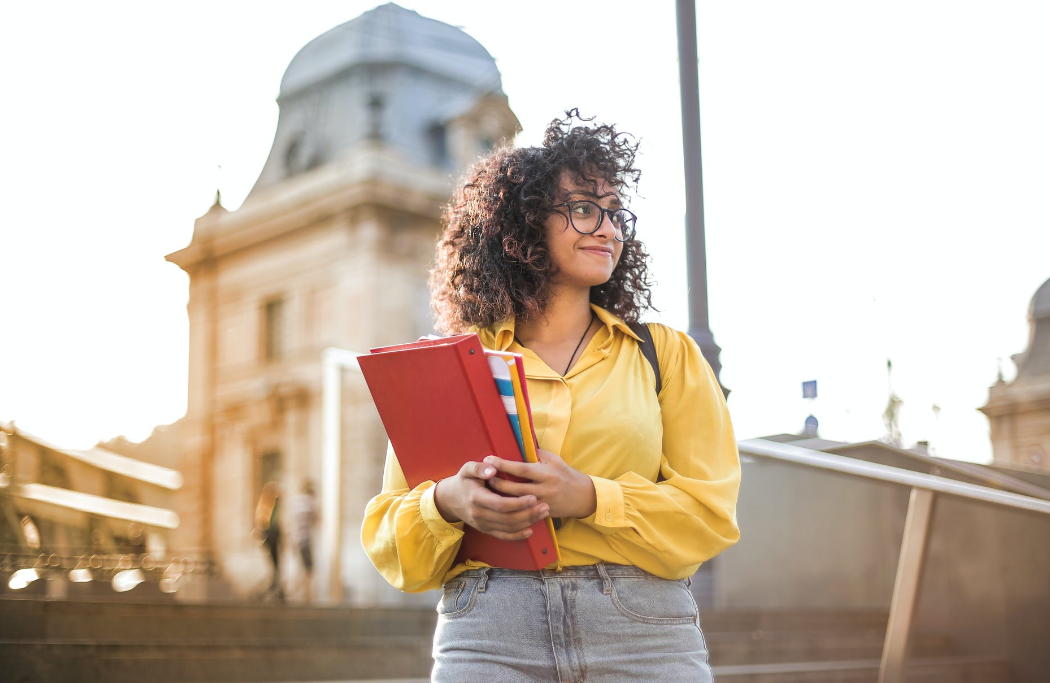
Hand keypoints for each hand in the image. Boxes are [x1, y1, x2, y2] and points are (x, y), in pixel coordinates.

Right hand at [433, 460, 550, 540]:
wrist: (450, 499)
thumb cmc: (463, 481)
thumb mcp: (467, 469)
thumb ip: (479, 468)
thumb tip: (493, 469)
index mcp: (476, 498)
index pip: (500, 504)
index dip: (518, 503)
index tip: (533, 497)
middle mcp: (479, 514)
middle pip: (508, 518)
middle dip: (528, 514)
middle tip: (545, 506)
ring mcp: (482, 524)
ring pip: (508, 528)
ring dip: (527, 522)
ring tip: (543, 513)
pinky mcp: (486, 530)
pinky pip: (503, 536)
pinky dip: (518, 535)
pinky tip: (530, 530)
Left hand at [485, 450, 596, 519]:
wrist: (583, 496)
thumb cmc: (566, 474)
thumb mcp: (554, 460)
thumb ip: (537, 454)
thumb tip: (518, 445)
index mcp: (547, 472)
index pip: (521, 469)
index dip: (504, 464)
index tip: (489, 459)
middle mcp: (545, 488)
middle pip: (516, 488)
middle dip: (498, 482)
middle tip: (484, 476)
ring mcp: (543, 503)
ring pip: (517, 502)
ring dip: (501, 496)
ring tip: (488, 489)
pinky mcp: (542, 513)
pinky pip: (523, 512)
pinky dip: (511, 507)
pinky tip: (500, 503)